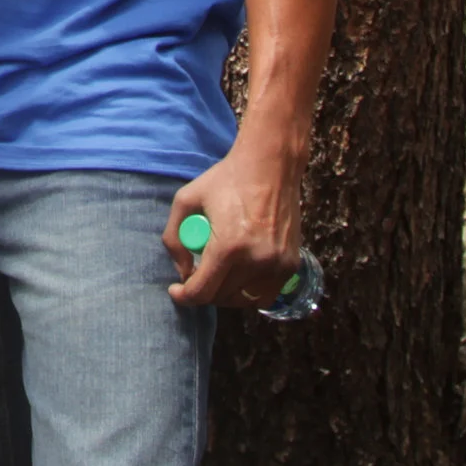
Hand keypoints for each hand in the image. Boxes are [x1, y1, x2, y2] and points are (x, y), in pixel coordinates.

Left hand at [163, 138, 304, 309]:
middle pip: (221, 297)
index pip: (202, 292)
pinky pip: (265, 294)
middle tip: (195, 276)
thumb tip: (182, 270)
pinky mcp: (291, 263)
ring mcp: (277, 265)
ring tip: (216, 276)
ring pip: (244, 300)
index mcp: (228, 248)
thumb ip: (173, 238)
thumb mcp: (185, 201)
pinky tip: (237, 277)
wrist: (271, 166)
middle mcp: (256, 261)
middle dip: (202, 292)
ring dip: (225, 294)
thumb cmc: (225, 180)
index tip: (175, 290)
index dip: (184, 296)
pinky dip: (248, 291)